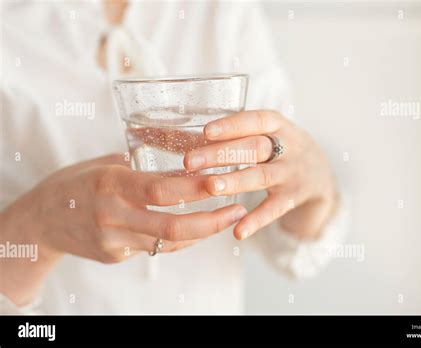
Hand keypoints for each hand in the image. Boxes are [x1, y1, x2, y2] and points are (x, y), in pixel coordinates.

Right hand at [0, 154, 246, 304]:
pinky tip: (197, 229)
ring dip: (201, 232)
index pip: (161, 189)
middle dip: (210, 221)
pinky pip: (155, 249)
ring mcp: (112, 240)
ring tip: (226, 219)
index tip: (223, 181)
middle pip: (170, 225)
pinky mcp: (114, 255)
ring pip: (167, 243)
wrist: (40, 219)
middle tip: (237, 210)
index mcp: (110, 182)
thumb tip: (183, 165)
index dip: (196, 188)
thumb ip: (140, 168)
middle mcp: (112, 214)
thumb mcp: (105, 165)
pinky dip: (180, 240)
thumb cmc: (76, 183)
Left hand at [183, 110, 338, 240]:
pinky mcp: (294, 198)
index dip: (232, 125)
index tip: (206, 131)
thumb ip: (232, 135)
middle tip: (189, 161)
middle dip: (221, 154)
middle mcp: (288, 146)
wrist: (321, 174)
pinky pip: (274, 210)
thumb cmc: (279, 149)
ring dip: (235, 181)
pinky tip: (238, 231)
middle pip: (254, 147)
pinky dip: (256, 220)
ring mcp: (293, 173)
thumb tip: (174, 134)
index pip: (255, 120)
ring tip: (210, 187)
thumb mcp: (265, 135)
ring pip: (262, 176)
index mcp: (278, 125)